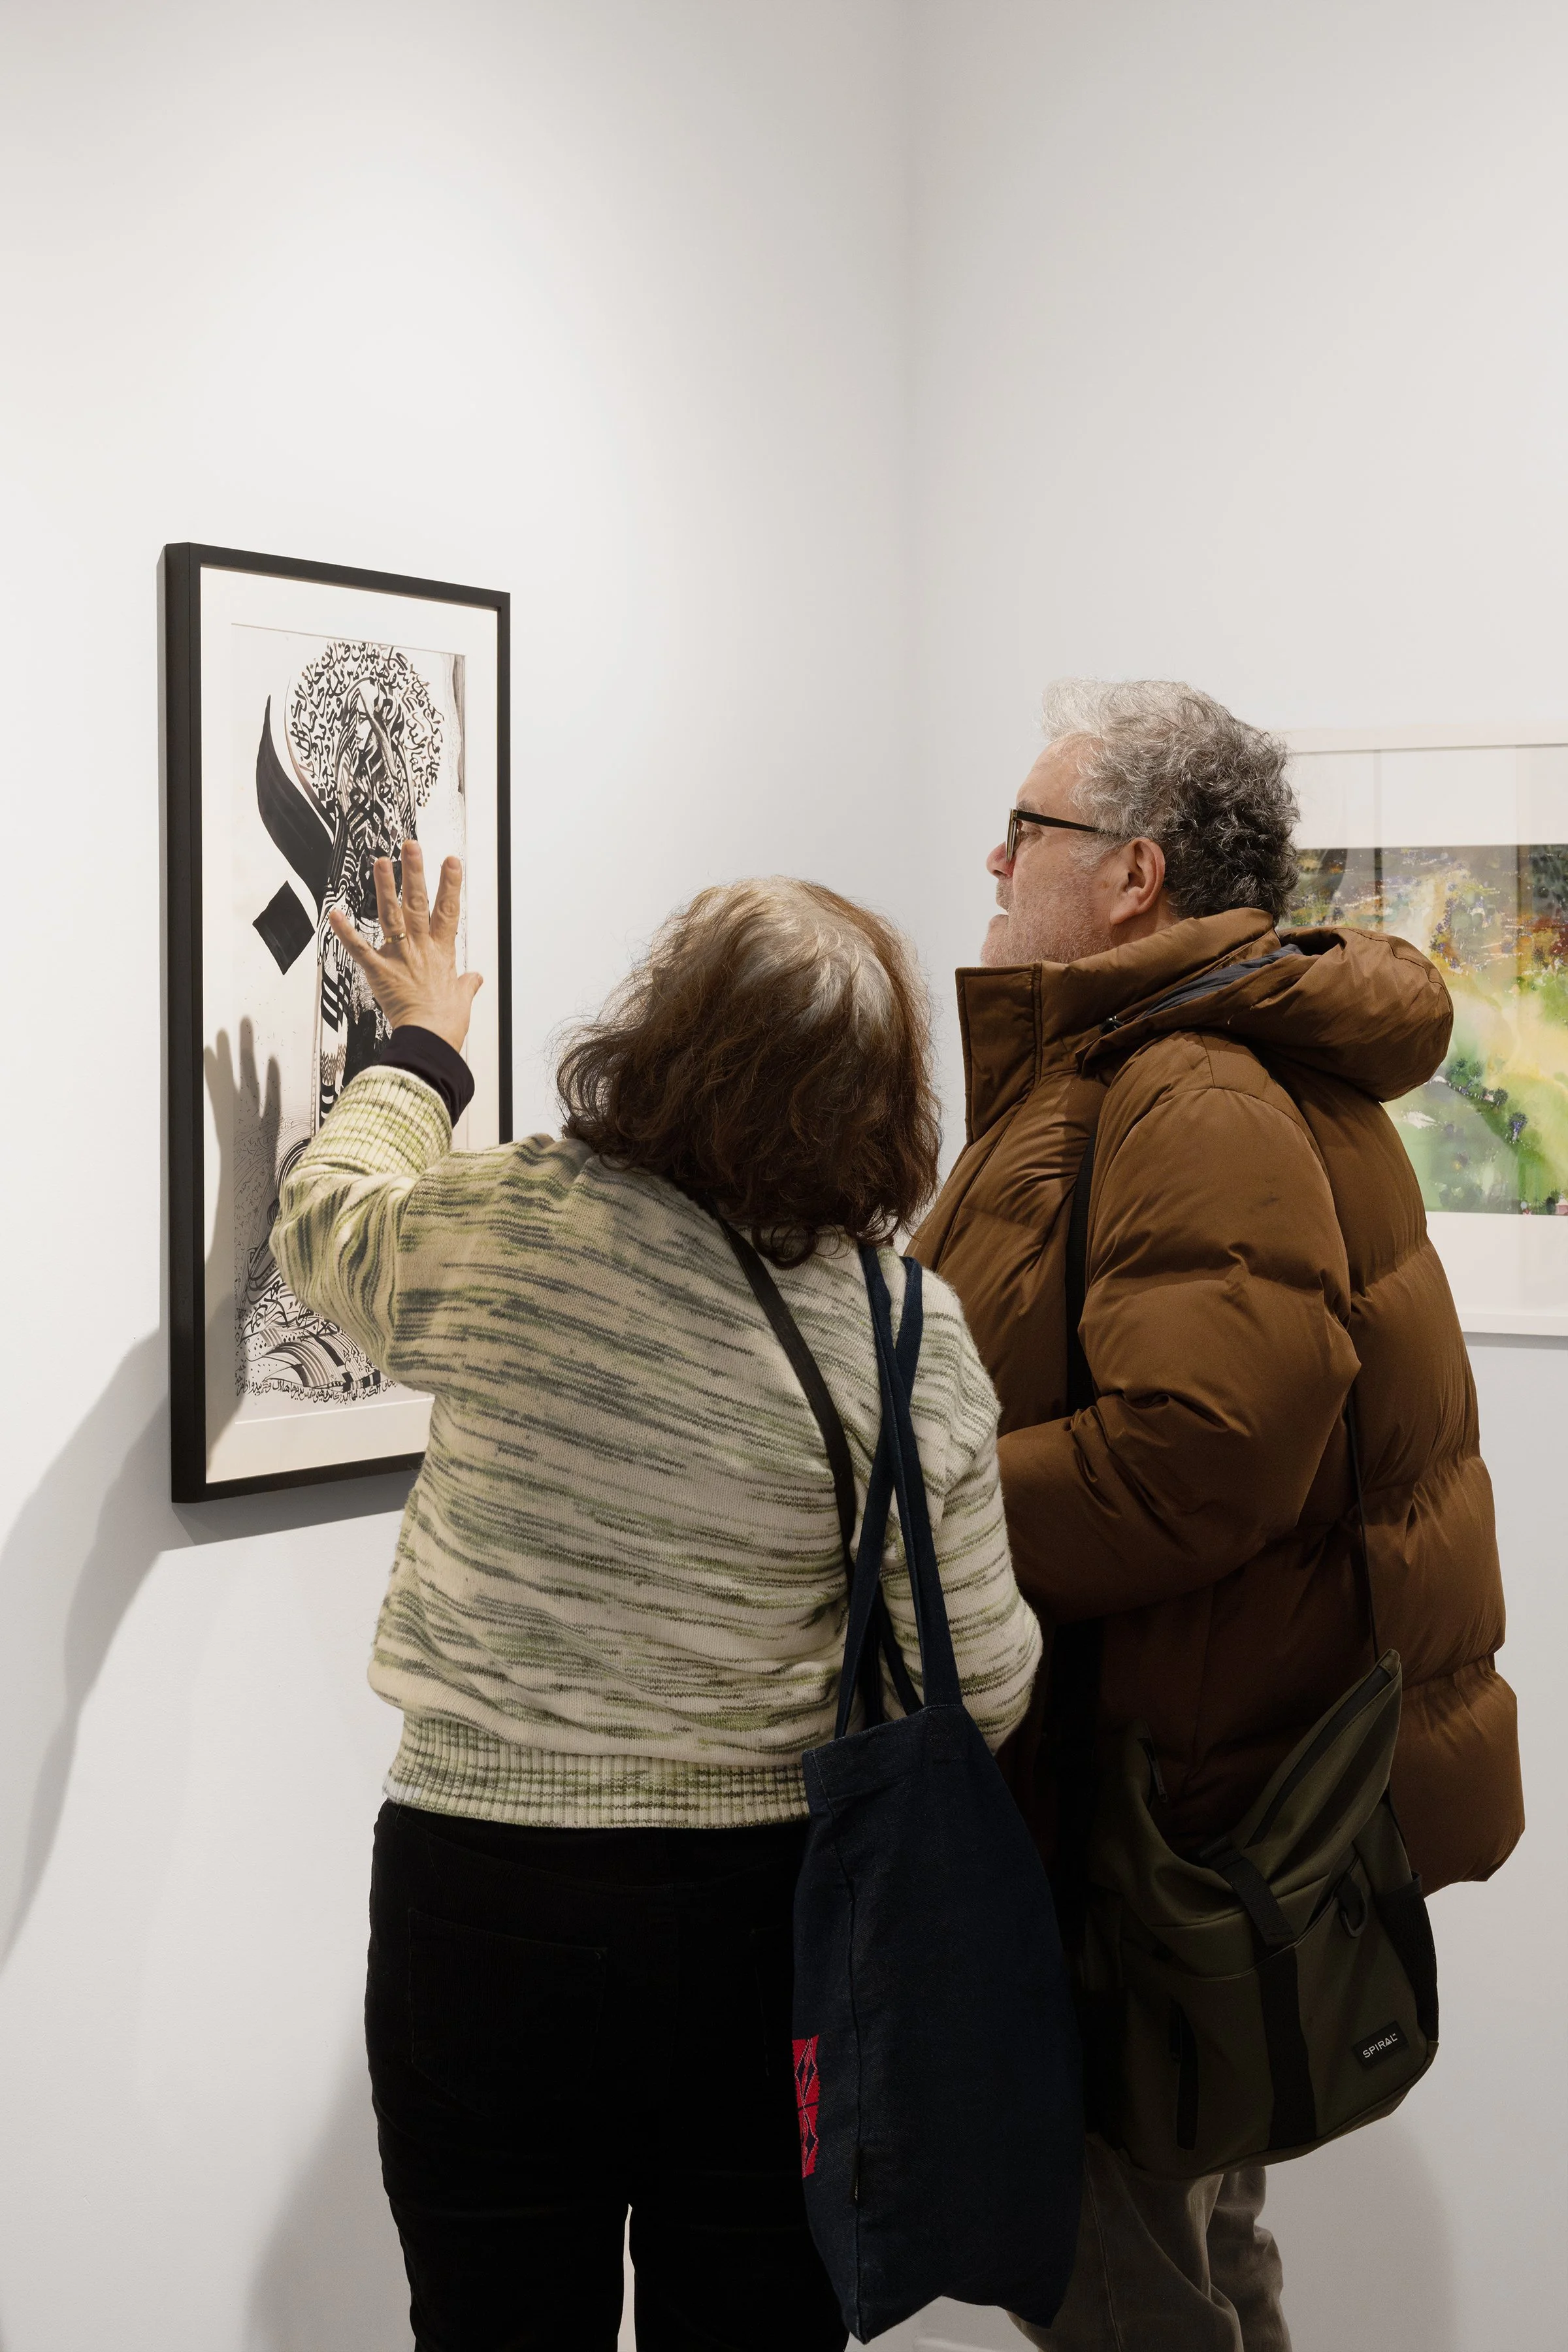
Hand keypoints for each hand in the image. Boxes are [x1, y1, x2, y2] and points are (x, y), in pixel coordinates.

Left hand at [328, 840, 482, 1052]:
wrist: (430, 1039)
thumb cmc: (447, 1022)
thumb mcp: (462, 999)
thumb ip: (467, 985)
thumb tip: (475, 979)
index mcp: (442, 952)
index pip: (448, 910)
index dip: (451, 884)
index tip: (451, 860)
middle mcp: (421, 948)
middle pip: (418, 903)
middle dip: (415, 872)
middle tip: (411, 846)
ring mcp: (400, 957)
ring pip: (392, 915)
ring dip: (385, 887)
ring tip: (380, 861)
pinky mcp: (380, 972)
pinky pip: (360, 949)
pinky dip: (346, 932)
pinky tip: (335, 913)